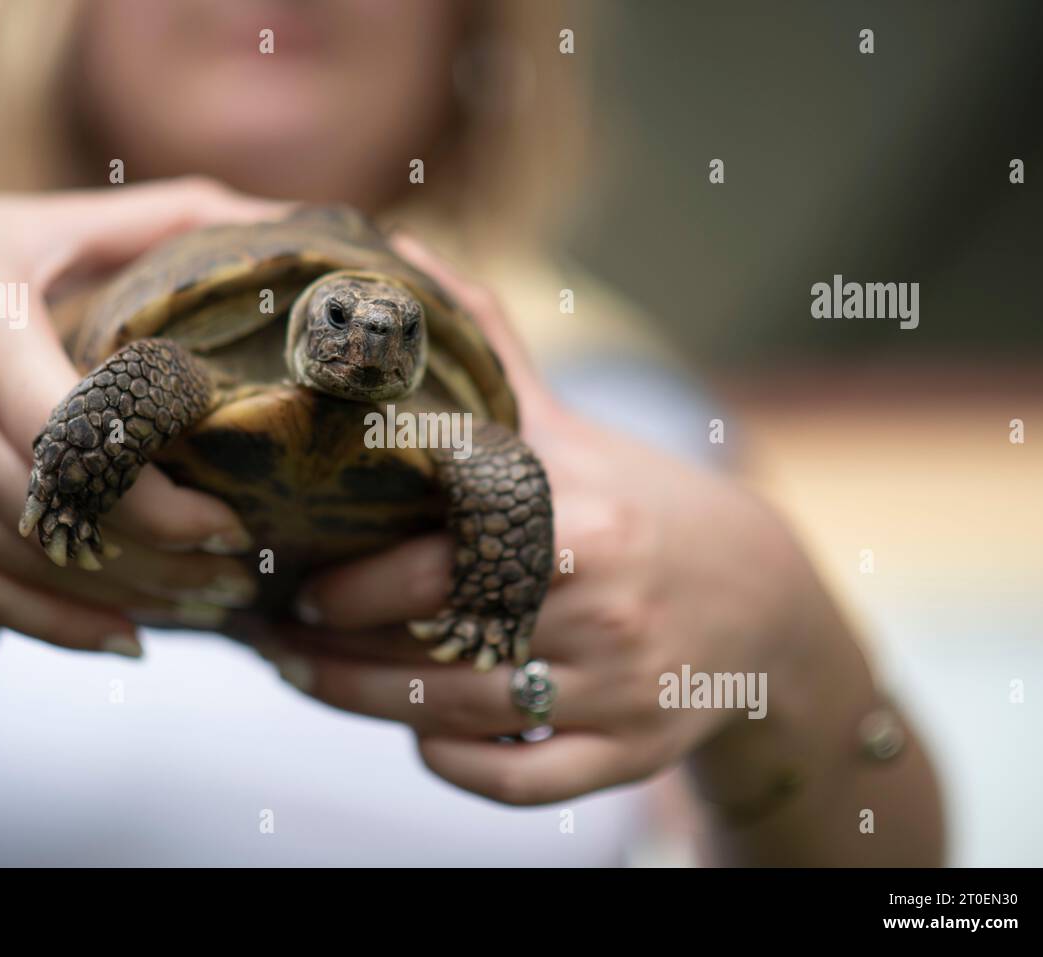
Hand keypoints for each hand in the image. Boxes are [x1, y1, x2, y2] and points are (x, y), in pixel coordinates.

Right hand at [0, 179, 286, 654]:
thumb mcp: (20, 224)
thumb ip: (143, 221)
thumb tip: (263, 213)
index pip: (84, 446)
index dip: (163, 504)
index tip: (229, 522)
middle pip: (62, 520)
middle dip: (162, 564)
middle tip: (232, 578)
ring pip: (22, 567)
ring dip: (119, 600)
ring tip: (194, 607)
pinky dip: (48, 624)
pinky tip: (116, 636)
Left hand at [234, 238, 849, 804]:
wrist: (766, 601)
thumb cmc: (646, 503)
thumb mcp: (575, 426)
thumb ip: (490, 343)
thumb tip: (406, 247)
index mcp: (586, 519)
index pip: (446, 551)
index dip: (355, 572)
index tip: (288, 565)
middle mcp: (607, 609)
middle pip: (443, 637)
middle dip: (339, 641)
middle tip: (275, 627)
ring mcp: (622, 692)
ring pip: (465, 714)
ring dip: (367, 702)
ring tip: (301, 675)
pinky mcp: (633, 755)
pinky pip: (527, 781)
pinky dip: (459, 766)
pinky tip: (415, 736)